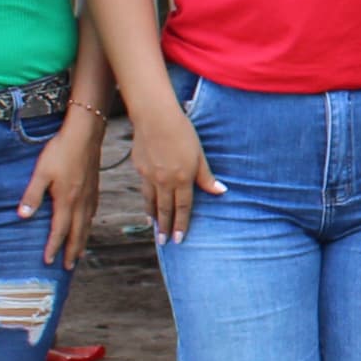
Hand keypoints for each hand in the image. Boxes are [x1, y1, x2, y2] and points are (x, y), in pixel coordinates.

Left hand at [20, 111, 105, 268]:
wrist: (85, 134)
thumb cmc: (61, 151)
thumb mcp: (41, 172)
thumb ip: (32, 195)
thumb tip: (22, 216)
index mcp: (66, 200)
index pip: (59, 230)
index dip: (53, 247)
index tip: (48, 261)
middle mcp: (81, 202)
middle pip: (77, 233)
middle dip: (71, 251)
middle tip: (68, 267)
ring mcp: (90, 195)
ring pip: (87, 225)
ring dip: (82, 241)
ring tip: (78, 253)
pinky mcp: (94, 187)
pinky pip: (92, 214)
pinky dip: (89, 225)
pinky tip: (87, 224)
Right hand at [132, 100, 224, 241]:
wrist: (155, 117)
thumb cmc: (182, 132)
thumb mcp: (199, 154)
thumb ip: (206, 176)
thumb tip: (220, 191)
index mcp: (182, 178)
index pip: (183, 207)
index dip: (181, 224)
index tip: (180, 239)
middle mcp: (164, 181)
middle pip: (165, 209)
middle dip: (165, 227)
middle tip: (164, 242)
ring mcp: (150, 175)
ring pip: (151, 202)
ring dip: (153, 217)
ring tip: (154, 229)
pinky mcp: (140, 168)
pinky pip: (144, 190)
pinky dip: (146, 201)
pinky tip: (147, 206)